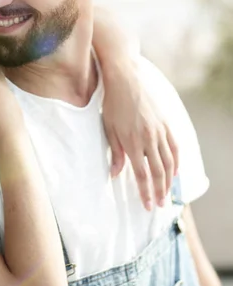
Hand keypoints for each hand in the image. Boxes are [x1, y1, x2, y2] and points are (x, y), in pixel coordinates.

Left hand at [102, 64, 178, 210]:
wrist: (126, 80)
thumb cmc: (112, 104)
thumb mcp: (108, 129)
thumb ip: (115, 152)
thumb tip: (115, 174)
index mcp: (132, 142)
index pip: (141, 174)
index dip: (145, 192)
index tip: (147, 205)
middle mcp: (149, 138)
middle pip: (158, 171)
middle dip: (160, 191)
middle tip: (160, 205)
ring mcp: (160, 131)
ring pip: (169, 162)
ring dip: (169, 181)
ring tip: (168, 194)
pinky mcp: (166, 124)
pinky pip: (175, 147)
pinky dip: (177, 161)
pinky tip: (175, 172)